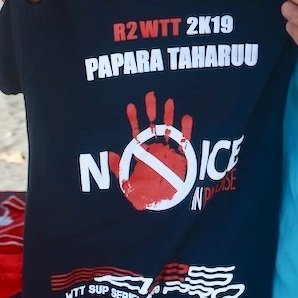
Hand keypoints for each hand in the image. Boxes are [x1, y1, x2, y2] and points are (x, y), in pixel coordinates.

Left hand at [107, 90, 194, 211]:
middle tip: (150, 95)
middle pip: (153, 124)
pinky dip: (187, 128)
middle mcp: (155, 147)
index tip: (130, 106)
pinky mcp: (183, 155)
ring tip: (169, 101)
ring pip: (169, 127)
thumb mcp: (127, 181)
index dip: (133, 119)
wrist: (162, 202)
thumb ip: (119, 167)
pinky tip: (186, 117)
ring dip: (169, 114)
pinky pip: (186, 139)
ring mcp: (169, 149)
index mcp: (142, 151)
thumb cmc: (145, 192)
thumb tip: (110, 155)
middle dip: (151, 109)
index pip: (136, 131)